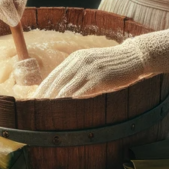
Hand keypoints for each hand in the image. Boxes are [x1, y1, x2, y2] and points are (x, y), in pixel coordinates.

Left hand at [35, 26, 168, 98]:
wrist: (134, 56)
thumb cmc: (112, 64)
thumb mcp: (91, 63)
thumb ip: (77, 73)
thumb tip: (61, 89)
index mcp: (75, 58)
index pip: (54, 75)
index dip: (43, 88)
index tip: (33, 100)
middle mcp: (80, 61)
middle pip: (57, 81)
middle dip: (45, 96)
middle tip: (35, 108)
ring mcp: (91, 68)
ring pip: (68, 86)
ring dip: (56, 100)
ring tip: (46, 111)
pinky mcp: (102, 77)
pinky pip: (84, 89)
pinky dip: (73, 99)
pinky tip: (66, 107)